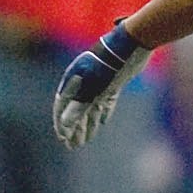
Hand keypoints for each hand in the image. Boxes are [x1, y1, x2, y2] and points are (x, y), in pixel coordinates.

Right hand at [53, 25, 142, 145]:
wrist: (130, 46)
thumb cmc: (107, 67)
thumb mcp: (91, 90)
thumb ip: (77, 109)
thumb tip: (64, 126)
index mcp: (73, 80)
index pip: (62, 106)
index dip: (62, 123)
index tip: (63, 139)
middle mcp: (83, 81)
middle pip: (76, 109)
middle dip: (74, 128)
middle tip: (74, 146)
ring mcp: (98, 82)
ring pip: (90, 107)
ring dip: (87, 124)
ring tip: (85, 140)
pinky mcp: (112, 83)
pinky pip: (104, 102)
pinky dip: (102, 113)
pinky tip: (102, 123)